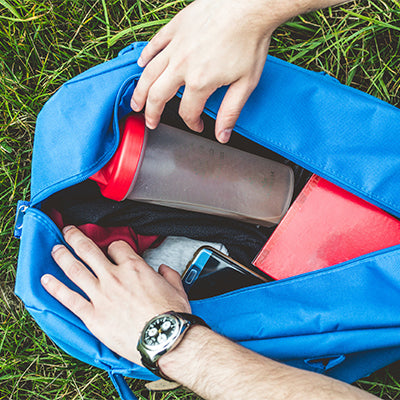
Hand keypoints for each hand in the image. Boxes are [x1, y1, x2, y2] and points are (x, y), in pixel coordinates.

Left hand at [41, 226, 190, 364]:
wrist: (164, 339)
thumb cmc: (171, 315)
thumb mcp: (176, 287)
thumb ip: (168, 274)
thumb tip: (163, 269)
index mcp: (134, 268)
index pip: (117, 247)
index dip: (113, 246)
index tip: (111, 249)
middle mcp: (114, 277)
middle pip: (89, 250)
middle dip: (76, 238)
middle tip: (68, 231)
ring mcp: (101, 296)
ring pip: (75, 269)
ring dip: (62, 256)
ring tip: (55, 248)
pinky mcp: (93, 316)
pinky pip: (69, 299)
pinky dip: (55, 287)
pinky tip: (46, 280)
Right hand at [131, 0, 280, 142]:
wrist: (250, 5)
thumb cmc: (250, 40)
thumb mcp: (245, 84)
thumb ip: (230, 112)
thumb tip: (222, 136)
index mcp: (199, 81)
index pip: (187, 111)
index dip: (192, 123)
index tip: (197, 125)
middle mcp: (182, 65)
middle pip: (158, 96)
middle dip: (152, 113)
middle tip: (150, 122)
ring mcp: (176, 45)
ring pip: (149, 72)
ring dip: (139, 91)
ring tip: (135, 102)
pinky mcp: (176, 27)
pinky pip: (154, 44)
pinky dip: (145, 56)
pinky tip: (141, 64)